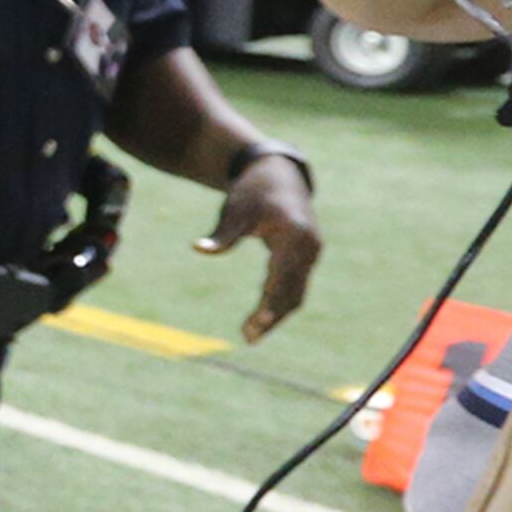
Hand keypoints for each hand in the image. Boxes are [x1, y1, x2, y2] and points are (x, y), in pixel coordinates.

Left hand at [196, 156, 321, 342]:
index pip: (283, 276)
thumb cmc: (252, 192)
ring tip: (251, 334)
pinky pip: (297, 286)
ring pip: (297, 292)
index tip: (256, 323)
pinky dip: (281, 302)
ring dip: (277, 315)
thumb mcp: (234, 210)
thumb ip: (221, 235)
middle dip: (271, 316)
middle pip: (292, 291)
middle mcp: (309, 246)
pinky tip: (262, 317)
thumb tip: (198, 248)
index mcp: (293, 234)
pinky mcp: (309, 256)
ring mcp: (312, 252)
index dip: (270, 302)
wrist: (278, 174)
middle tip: (248, 337)